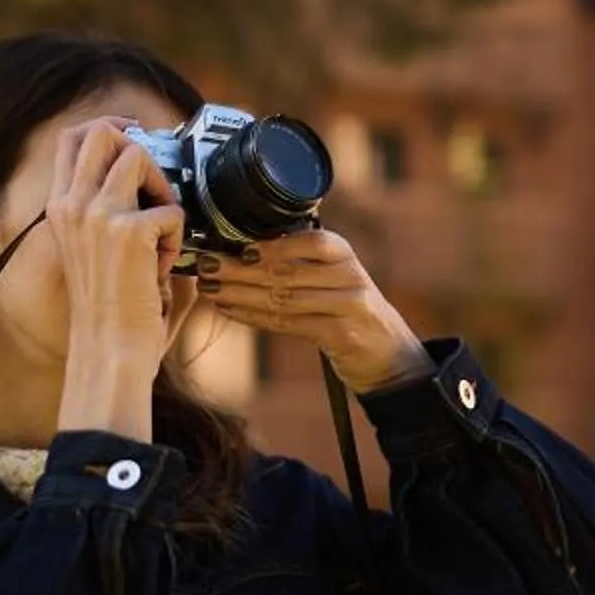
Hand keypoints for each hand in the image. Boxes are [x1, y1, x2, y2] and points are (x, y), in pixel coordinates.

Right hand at [44, 119, 184, 375]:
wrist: (109, 351)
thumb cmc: (109, 310)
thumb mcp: (95, 251)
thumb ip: (111, 212)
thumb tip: (155, 180)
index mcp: (60, 209)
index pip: (72, 139)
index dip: (109, 127)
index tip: (136, 136)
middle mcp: (71, 205)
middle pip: (102, 131)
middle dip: (140, 147)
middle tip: (158, 183)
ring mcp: (97, 215)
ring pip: (139, 156)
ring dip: (162, 191)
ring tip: (161, 235)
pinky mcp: (128, 232)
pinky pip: (173, 211)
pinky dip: (177, 241)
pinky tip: (161, 272)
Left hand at [197, 227, 433, 394]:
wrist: (388, 352)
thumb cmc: (349, 309)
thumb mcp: (334, 277)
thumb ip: (301, 262)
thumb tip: (243, 249)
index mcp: (344, 254)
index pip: (311, 241)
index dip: (273, 246)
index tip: (238, 248)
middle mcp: (349, 276)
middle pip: (288, 271)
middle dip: (241, 269)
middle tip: (207, 266)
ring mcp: (348, 306)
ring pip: (284, 298)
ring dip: (240, 294)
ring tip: (210, 289)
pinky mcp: (341, 335)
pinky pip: (288, 323)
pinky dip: (254, 317)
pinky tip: (230, 310)